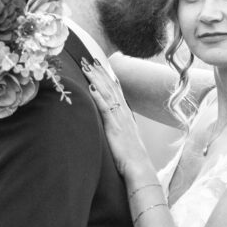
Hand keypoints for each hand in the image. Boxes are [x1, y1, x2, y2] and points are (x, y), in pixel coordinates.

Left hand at [81, 58, 148, 175]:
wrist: (139, 168)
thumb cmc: (131, 158)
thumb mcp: (126, 138)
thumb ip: (119, 127)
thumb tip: (112, 122)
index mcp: (126, 114)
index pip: (116, 90)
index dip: (106, 76)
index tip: (98, 64)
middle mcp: (124, 113)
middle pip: (110, 87)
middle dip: (99, 72)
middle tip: (88, 58)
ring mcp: (120, 119)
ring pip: (107, 94)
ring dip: (96, 79)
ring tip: (87, 67)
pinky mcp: (115, 127)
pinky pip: (105, 109)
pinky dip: (98, 97)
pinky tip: (91, 87)